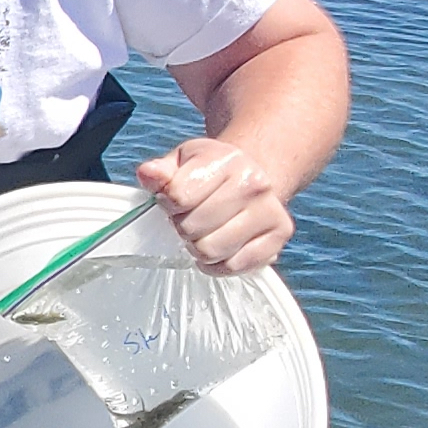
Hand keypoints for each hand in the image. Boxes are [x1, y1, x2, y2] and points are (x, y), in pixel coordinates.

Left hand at [135, 135, 295, 271]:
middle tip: (190, 219)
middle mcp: (254, 184)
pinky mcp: (279, 236)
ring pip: (211, 251)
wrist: (251, 177)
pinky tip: (219, 247)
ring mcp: (270, 211)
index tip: (174, 201)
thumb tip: (148, 174)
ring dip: (198, 248)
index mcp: (227, 160)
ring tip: (203, 233)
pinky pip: (233, 267)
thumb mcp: (183, 162)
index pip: (178, 197)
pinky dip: (218, 264)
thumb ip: (161, 171)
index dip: (168, 204)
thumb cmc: (211, 172)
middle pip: (193, 228)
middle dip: (183, 228)